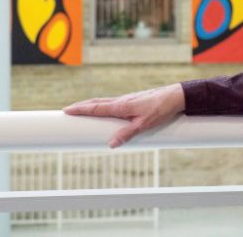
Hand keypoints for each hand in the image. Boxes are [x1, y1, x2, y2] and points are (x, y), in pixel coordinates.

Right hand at [63, 84, 185, 147]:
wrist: (175, 96)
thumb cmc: (161, 110)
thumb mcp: (144, 125)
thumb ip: (127, 134)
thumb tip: (110, 145)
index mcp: (121, 105)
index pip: (96, 107)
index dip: (80, 109)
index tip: (66, 110)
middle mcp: (121, 100)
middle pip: (96, 102)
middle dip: (81, 106)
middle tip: (67, 110)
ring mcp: (127, 100)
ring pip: (104, 102)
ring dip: (91, 105)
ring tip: (81, 110)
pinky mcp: (133, 101)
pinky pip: (112, 103)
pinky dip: (102, 105)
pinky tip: (103, 111)